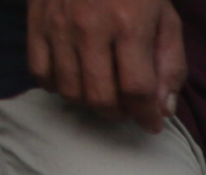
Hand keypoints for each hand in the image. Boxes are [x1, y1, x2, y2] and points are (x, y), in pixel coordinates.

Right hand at [30, 0, 184, 123]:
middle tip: (127, 109)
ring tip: (104, 94)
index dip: (146, 115)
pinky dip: (57, 87)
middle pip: (100, 96)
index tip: (151, 123)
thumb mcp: (166, 20)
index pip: (136, 89)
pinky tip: (74, 80)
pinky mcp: (35, 22)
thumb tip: (162, 110)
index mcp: (129, 25)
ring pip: (70, 90)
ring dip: (90, 103)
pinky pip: (40, 73)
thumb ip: (170, 66)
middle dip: (118, 113)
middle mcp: (90, 26)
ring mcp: (58, 24)